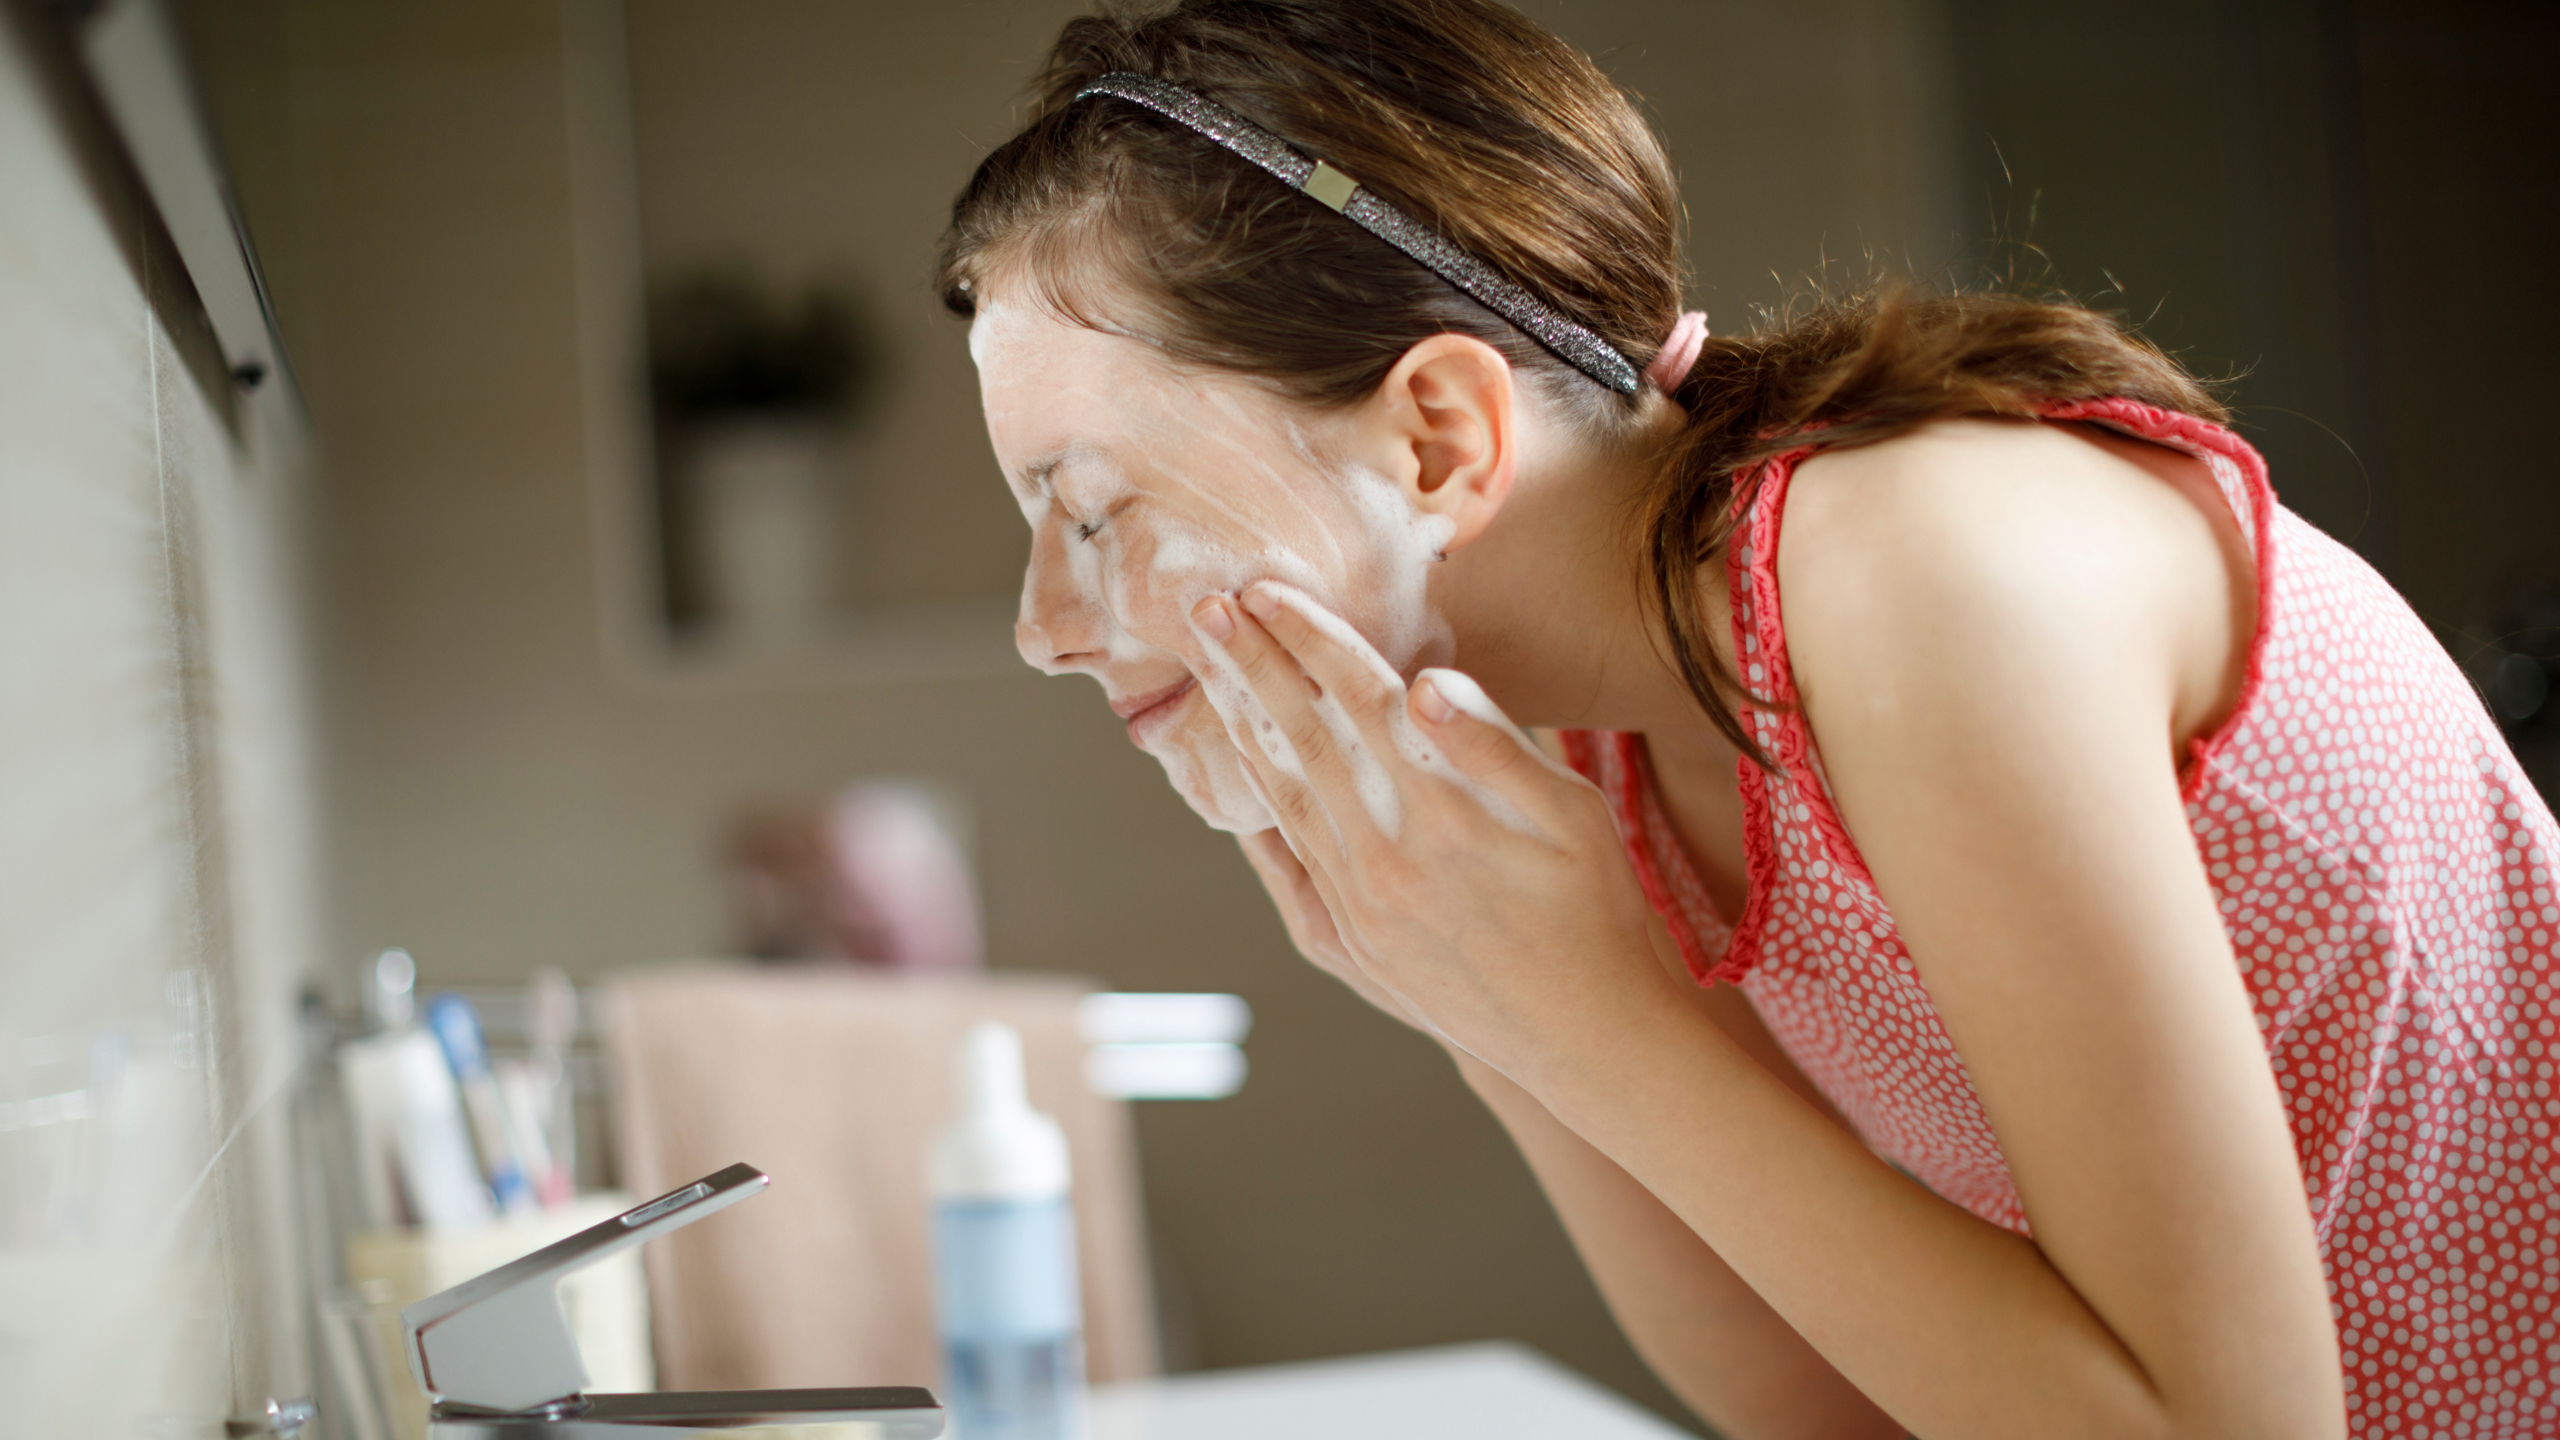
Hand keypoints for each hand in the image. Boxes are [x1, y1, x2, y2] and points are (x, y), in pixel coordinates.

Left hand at [1191, 581, 1673, 1084]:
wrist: (1586, 1040)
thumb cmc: (1598, 913)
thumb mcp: (1574, 819)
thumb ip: (1495, 746)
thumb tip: (1422, 685)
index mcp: (1443, 813)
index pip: (1360, 700)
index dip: (1311, 638)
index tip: (1265, 589)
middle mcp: (1385, 858)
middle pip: (1303, 738)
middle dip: (1251, 666)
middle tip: (1204, 607)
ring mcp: (1358, 906)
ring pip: (1282, 797)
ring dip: (1241, 725)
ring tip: (1208, 670)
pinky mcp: (1349, 942)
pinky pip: (1286, 859)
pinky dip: (1258, 807)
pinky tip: (1240, 772)